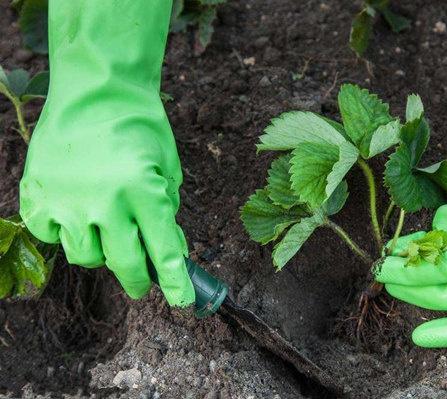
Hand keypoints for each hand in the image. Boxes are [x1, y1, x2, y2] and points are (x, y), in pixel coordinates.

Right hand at [19, 0, 193, 305]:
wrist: (96, 90)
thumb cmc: (140, 126)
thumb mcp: (167, 167)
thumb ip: (166, 210)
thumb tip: (168, 248)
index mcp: (145, 192)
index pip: (165, 252)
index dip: (175, 282)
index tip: (182, 302)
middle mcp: (106, 202)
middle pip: (125, 264)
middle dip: (139, 281)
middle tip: (142, 284)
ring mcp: (68, 200)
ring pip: (86, 257)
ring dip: (102, 254)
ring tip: (108, 236)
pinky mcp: (39, 195)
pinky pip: (51, 236)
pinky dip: (66, 235)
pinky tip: (77, 217)